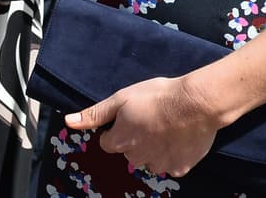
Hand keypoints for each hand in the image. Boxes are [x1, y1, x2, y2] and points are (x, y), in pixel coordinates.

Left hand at [65, 75, 220, 178]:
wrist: (195, 103)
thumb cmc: (156, 96)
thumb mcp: (121, 98)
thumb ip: (95, 114)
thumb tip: (69, 122)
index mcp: (120, 141)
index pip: (107, 142)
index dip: (115, 129)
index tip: (128, 117)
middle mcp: (136, 158)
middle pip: (129, 152)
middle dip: (135, 139)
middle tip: (149, 119)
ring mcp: (159, 165)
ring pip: (149, 159)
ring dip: (153, 148)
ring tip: (165, 126)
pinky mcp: (179, 168)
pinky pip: (170, 164)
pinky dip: (172, 154)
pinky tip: (178, 137)